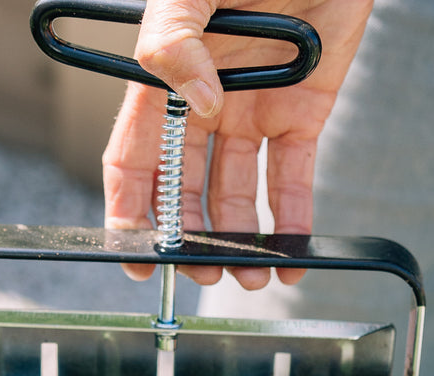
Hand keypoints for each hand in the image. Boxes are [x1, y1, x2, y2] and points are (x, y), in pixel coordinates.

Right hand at [103, 0, 370, 288]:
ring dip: (241, 241)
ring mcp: (253, 112)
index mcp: (165, 78)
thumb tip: (199, 105)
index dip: (130, 212)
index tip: (136, 258)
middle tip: (204, 275)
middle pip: (186, 190)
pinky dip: (293, 222)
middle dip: (191, 239)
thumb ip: (177, 40)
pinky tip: (291, 257)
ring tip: (251, 277)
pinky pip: (293, 179)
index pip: (134, 160)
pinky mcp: (303, 113)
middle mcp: (205, 103)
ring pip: (238, 195)